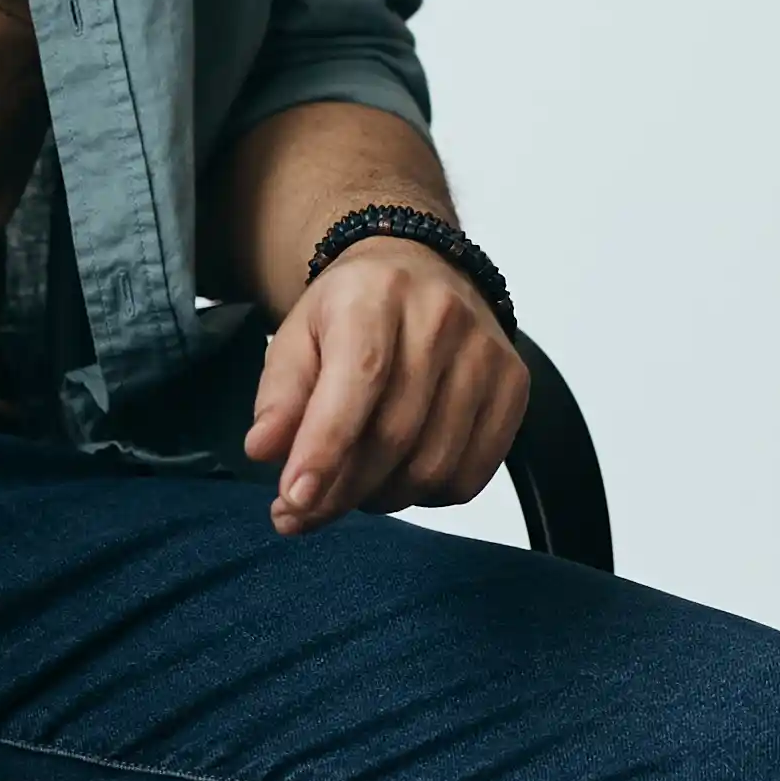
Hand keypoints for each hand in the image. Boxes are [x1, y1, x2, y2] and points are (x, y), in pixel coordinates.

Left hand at [244, 237, 528, 536]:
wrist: (424, 269)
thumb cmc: (351, 312)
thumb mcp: (296, 337)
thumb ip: (278, 396)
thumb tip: (264, 450)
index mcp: (378, 296)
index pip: (360, 380)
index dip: (325, 447)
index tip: (293, 500)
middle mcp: (443, 318)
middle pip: (395, 434)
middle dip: (340, 491)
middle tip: (301, 511)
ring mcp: (488, 351)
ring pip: (434, 463)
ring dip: (382, 497)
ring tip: (353, 486)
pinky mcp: (515, 383)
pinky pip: (473, 472)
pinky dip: (430, 493)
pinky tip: (402, 476)